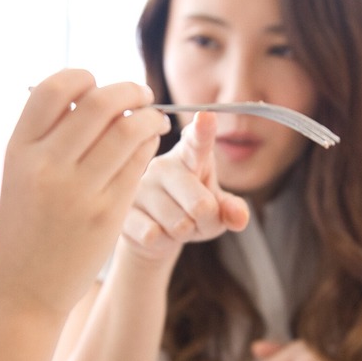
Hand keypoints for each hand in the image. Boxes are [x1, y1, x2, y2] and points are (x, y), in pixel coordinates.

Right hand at [0, 69, 168, 317]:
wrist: (23, 288)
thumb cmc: (25, 227)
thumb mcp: (19, 175)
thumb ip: (46, 137)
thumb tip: (91, 95)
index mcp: (19, 150)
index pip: (54, 89)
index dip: (82, 78)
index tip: (96, 84)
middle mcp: (46, 166)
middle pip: (99, 103)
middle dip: (129, 90)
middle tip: (142, 94)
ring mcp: (78, 190)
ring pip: (128, 129)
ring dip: (149, 116)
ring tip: (154, 120)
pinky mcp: (107, 213)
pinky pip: (139, 164)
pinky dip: (150, 145)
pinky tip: (149, 146)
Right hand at [120, 111, 249, 263]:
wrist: (153, 233)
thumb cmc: (189, 210)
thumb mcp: (218, 208)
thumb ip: (233, 209)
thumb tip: (239, 218)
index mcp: (190, 156)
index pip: (198, 142)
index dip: (203, 130)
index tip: (206, 116)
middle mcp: (162, 165)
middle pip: (200, 205)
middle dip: (206, 221)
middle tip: (197, 218)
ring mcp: (139, 186)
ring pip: (179, 225)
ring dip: (185, 234)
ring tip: (174, 225)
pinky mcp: (122, 210)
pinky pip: (154, 236)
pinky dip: (164, 243)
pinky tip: (156, 233)